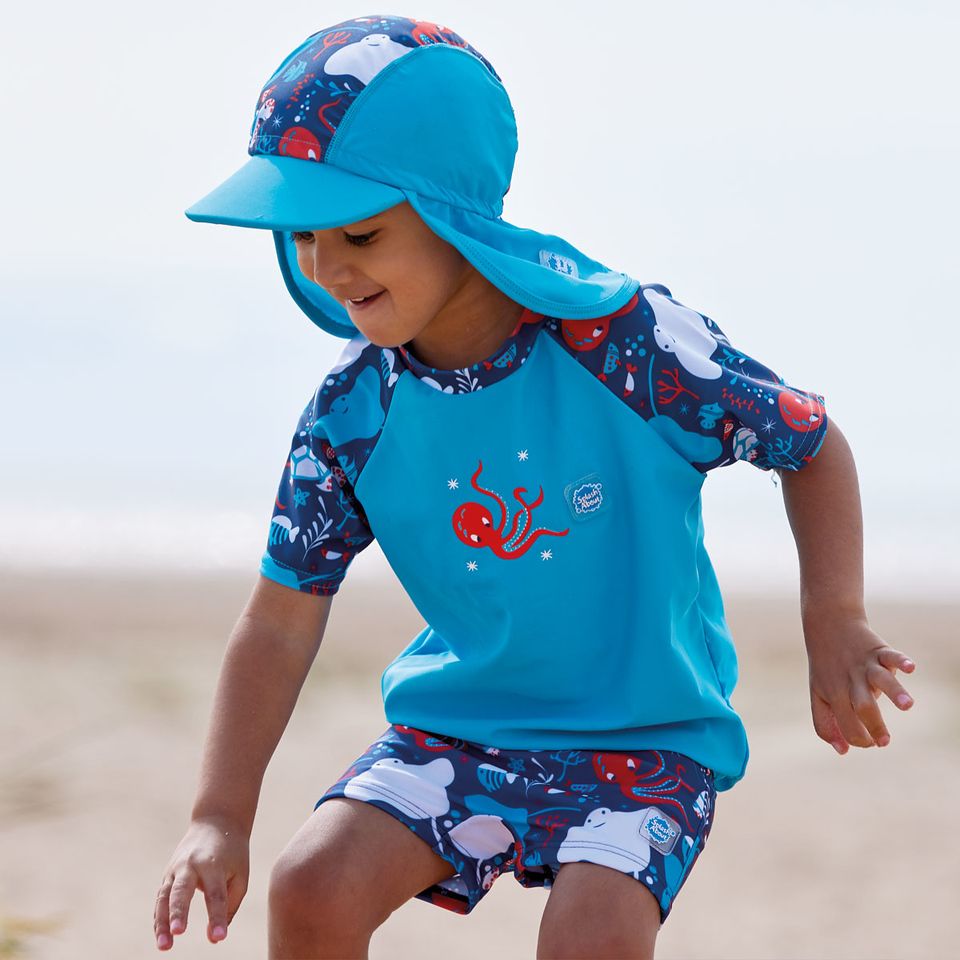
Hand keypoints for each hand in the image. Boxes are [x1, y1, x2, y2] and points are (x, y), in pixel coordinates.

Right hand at [154, 815, 249, 950]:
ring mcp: (176, 868)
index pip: (215, 894)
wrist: (216, 821)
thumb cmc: (233, 852)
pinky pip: (161, 899)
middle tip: (179, 932)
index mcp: (213, 863)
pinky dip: (159, 918)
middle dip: (179, 911)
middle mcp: (191, 864)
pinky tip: (162, 938)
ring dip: (162, 922)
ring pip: (165, 897)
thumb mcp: (240, 873)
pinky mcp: (168, 874)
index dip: (217, 917)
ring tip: (164, 946)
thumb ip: (230, 904)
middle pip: (183, 890)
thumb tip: (216, 937)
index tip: (219, 937)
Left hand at [804, 614, 915, 753]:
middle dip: (875, 726)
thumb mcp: (818, 694)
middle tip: (885, 741)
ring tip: (907, 706)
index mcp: (835, 694)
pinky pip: (891, 656)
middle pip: (863, 707)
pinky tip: (910, 668)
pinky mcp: (878, 651)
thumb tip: (843, 751)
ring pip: (880, 680)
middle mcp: (850, 681)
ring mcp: (865, 666)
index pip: (847, 724)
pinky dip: (902, 661)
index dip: (859, 739)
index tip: (872, 742)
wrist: (828, 626)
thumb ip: (825, 723)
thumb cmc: (826, 667)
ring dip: (895, 693)